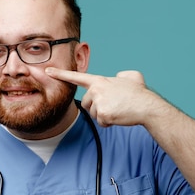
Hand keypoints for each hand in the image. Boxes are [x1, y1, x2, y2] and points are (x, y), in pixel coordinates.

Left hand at [45, 67, 159, 126]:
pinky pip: (101, 123)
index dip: (61, 74)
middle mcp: (96, 89)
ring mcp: (98, 101)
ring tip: (117, 110)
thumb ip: (122, 75)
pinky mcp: (102, 113)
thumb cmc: (140, 93)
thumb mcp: (132, 77)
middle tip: (113, 105)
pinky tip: (119, 116)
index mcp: (100, 81)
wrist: (146, 106)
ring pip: (93, 114)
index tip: (47, 71)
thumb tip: (120, 77)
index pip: (77, 77)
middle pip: (86, 104)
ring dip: (104, 116)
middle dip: (97, 108)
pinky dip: (110, 123)